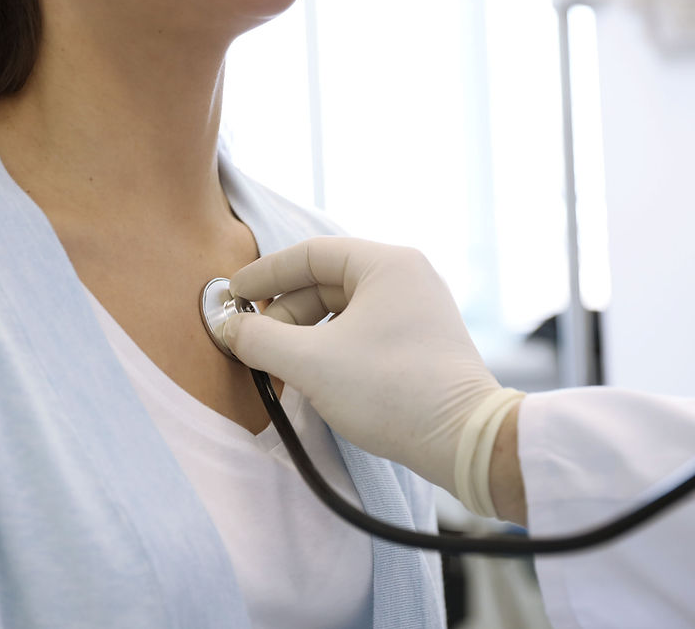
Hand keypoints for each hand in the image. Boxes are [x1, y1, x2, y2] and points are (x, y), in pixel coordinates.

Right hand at [224, 237, 524, 515]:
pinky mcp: (423, 342)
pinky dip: (331, 346)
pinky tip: (313, 375)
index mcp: (387, 264)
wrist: (465, 441)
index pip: (310, 254)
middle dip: (284, 313)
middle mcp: (407, 277)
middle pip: (326, 282)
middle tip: (256, 344)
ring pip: (344, 310)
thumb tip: (229, 329)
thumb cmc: (391, 391)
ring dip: (305, 334)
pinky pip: (363, 331)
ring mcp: (419, 310)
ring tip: (281, 366)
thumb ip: (260, 339)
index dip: (265, 274)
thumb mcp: (311, 363)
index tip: (233, 296)